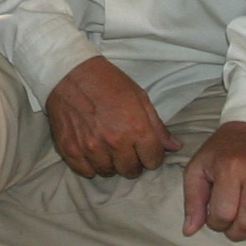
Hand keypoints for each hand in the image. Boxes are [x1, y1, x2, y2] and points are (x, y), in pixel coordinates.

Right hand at [46, 57, 175, 178]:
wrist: (70, 72)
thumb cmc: (108, 82)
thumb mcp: (139, 98)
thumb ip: (157, 126)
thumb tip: (175, 147)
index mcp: (136, 128)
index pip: (153, 161)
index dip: (151, 155)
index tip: (144, 148)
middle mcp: (115, 142)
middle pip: (131, 171)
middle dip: (132, 162)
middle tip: (125, 148)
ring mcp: (90, 148)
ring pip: (108, 172)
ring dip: (111, 163)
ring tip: (107, 147)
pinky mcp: (70, 149)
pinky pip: (86, 171)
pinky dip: (90, 165)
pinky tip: (92, 151)